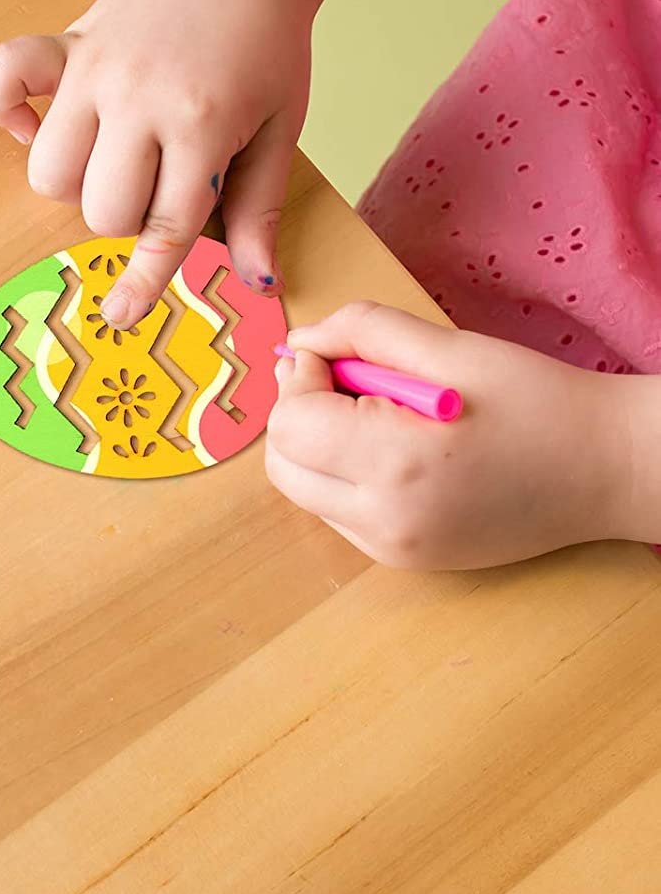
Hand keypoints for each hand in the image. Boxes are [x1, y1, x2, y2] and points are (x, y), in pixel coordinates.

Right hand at [0, 0, 315, 328]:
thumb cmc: (269, 42)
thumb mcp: (281, 128)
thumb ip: (260, 206)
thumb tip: (257, 280)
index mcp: (200, 126)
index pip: (163, 226)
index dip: (143, 280)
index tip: (119, 315)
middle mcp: (139, 100)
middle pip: (99, 209)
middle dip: (124, 217)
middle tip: (155, 183)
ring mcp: (96, 69)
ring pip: (50, 171)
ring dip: (75, 182)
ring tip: (110, 155)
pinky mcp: (69, 43)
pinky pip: (4, 80)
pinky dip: (6, 110)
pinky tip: (34, 122)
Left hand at [265, 302, 634, 568]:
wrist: (609, 470)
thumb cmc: (541, 403)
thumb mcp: (452, 349)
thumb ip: (364, 333)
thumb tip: (300, 341)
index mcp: (395, 464)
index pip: (290, 425)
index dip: (301, 380)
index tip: (335, 357)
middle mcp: (384, 520)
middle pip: (283, 465)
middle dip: (298, 415)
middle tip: (345, 380)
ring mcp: (391, 549)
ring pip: (304, 491)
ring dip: (317, 447)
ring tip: (378, 414)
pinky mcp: (401, 560)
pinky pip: (338, 513)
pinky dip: (343, 477)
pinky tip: (394, 449)